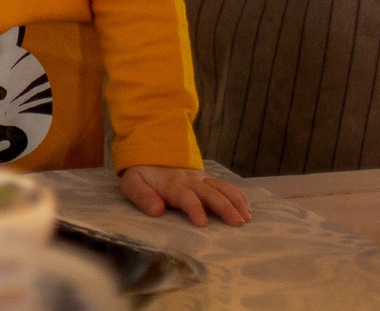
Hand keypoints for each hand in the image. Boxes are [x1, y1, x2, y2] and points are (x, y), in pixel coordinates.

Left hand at [119, 164, 250, 227]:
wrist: (149, 155)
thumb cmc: (142, 176)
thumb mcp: (132, 184)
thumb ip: (141, 196)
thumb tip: (156, 210)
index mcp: (170, 184)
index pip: (185, 196)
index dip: (194, 208)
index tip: (203, 223)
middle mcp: (189, 180)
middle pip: (209, 192)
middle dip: (224, 207)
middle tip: (237, 223)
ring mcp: (200, 179)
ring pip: (220, 187)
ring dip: (235, 201)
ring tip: (246, 217)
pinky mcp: (207, 180)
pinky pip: (224, 185)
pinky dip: (237, 196)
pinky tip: (247, 208)